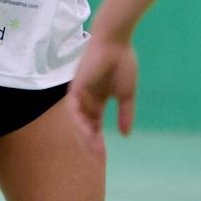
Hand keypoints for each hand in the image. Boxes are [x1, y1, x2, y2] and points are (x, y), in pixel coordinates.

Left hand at [68, 38, 138, 158]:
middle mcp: (86, 99)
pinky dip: (79, 123)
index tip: (104, 156)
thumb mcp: (126, 94)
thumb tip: (126, 134)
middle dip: (90, 143)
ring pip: (78, 121)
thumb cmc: (123, 64)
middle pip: (85, 126)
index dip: (98, 140)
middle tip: (98, 157)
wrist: (116, 43)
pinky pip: (73, 110)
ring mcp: (79, 94)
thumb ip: (125, 114)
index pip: (94, 125)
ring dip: (85, 136)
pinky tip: (89, 133)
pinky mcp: (75, 88)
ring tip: (95, 149)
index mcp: (98, 100)